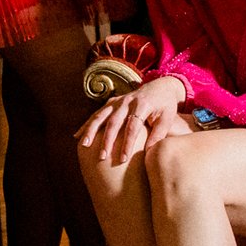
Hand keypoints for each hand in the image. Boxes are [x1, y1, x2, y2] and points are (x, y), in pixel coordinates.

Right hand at [76, 75, 193, 165]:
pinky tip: (77, 136)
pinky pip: (97, 114)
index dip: (127, 144)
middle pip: (114, 122)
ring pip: (101, 116)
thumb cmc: (166, 106)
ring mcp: (118, 100)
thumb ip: (159, 134)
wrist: (161, 86)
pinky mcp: (112, 102)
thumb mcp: (168, 118)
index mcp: (142, 105)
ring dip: (92, 131)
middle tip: (102, 157)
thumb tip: (149, 153)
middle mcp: (127, 101)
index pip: (132, 127)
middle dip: (107, 140)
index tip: (123, 160)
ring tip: (84, 145)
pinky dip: (87, 124)